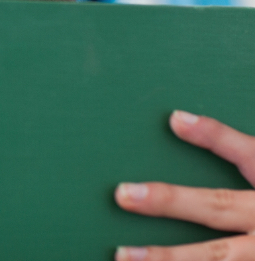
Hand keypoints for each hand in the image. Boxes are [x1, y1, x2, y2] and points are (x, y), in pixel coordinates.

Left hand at [115, 110, 254, 260]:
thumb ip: (232, 145)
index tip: (174, 119)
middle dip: (170, 201)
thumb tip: (177, 118)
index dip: (214, 137)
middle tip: (123, 194)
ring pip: (217, 258)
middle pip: (219, 208)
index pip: (247, 155)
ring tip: (124, 256)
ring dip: (170, 259)